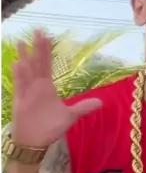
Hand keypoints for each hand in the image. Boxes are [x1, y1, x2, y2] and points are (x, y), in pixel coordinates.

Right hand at [11, 30, 101, 148]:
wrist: (36, 142)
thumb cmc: (49, 128)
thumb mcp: (70, 116)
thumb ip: (83, 107)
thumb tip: (101, 102)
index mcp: (47, 87)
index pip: (46, 64)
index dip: (46, 50)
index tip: (47, 35)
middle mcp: (36, 86)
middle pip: (37, 62)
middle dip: (37, 47)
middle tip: (38, 30)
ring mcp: (27, 92)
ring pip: (26, 71)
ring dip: (25, 57)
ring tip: (23, 42)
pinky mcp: (20, 101)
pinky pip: (20, 86)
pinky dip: (19, 76)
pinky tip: (18, 64)